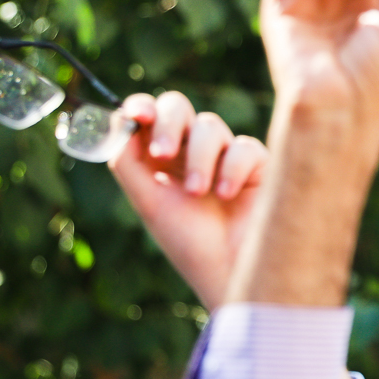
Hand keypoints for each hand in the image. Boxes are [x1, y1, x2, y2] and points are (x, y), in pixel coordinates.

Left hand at [108, 92, 267, 309]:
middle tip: (162, 153)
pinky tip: (226, 195)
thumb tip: (120, 122)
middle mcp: (192, 151)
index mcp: (163, 159)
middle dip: (169, 123)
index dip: (143, 108)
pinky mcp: (258, 164)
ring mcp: (226, 155)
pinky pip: (242, 146)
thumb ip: (127, 161)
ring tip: (198, 193)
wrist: (229, 271)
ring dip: (199, 157)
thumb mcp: (147, 202)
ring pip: (209, 126)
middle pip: (178, 107)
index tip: (137, 115)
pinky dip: (231, 168)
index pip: (151, 118)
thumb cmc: (188, 243)